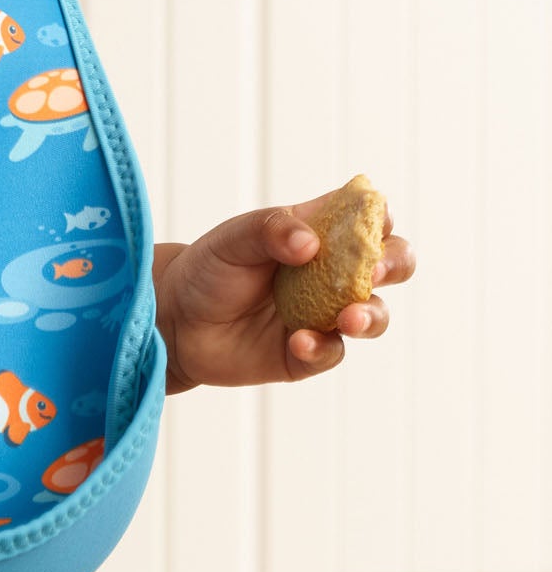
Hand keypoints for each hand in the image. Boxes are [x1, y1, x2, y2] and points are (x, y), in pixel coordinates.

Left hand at [155, 191, 415, 393]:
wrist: (176, 320)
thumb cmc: (208, 268)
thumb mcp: (232, 240)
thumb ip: (269, 231)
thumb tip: (310, 243)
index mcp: (317, 233)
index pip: (366, 219)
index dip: (379, 217)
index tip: (374, 223)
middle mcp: (330, 274)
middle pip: (390, 265)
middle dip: (394, 265)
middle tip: (376, 271)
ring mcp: (323, 315)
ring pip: (374, 314)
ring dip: (370, 315)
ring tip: (347, 318)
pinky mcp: (308, 353)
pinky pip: (332, 352)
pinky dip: (321, 347)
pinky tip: (298, 341)